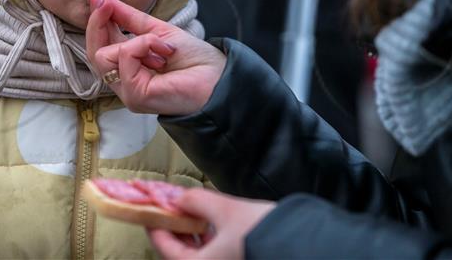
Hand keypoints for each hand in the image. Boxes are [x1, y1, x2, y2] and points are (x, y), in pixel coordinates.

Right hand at [85, 0, 226, 115]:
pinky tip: (164, 53)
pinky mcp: (135, 96)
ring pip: (104, 56)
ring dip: (136, 40)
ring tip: (161, 46)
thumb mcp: (157, 30)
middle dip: (98, 24)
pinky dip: (144, 46)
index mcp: (129, 65)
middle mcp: (124, 81)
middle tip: (106, 3)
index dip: (96, 20)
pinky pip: (125, 58)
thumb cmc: (194, 59)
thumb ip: (129, 18)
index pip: (100, 44)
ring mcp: (128, 91)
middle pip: (94, 52)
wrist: (218, 76)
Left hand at [148, 189, 274, 259]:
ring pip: (198, 256)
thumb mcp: (225, 210)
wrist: (300, 244)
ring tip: (190, 215)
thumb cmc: (261, 232)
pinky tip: (212, 226)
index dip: (156, 225)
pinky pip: (213, 256)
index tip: (151, 211)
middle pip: (181, 254)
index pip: (165, 248)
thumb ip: (197, 201)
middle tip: (170, 210)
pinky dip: (208, 241)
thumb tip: (180, 197)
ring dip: (191, 236)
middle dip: (175, 230)